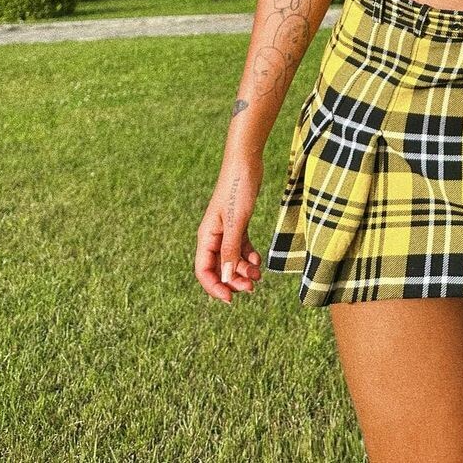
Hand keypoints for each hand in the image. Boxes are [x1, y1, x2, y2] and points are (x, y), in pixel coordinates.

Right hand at [195, 150, 264, 303]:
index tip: (230, 299)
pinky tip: (258, 262)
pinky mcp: (238, 224)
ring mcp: (226, 230)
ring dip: (242, 271)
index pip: (203, 271)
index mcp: (207, 236)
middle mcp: (214, 236)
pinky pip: (240, 248)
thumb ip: (230, 250)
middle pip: (218, 268)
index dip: (214, 287)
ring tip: (259, 276)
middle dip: (233, 281)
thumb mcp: (236, 222)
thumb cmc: (238, 188)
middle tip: (251, 288)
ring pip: (231, 259)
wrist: (246, 162)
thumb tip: (225, 278)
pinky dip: (248, 257)